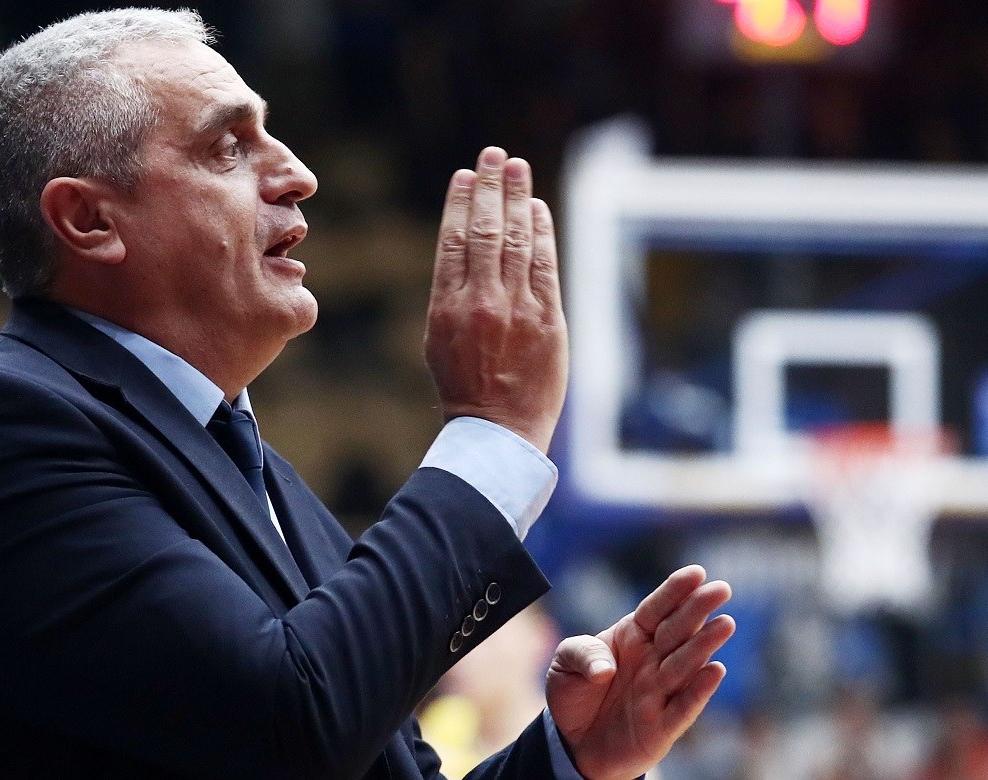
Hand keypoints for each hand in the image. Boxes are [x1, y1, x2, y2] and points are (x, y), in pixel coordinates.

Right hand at [424, 146, 568, 451]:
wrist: (497, 431)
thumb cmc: (466, 388)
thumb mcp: (441, 338)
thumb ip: (453, 294)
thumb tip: (465, 251)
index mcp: (446, 306)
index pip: (453, 240)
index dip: (460, 202)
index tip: (466, 175)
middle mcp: (480, 301)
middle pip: (485, 229)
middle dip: (490, 187)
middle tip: (494, 155)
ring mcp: (515, 308)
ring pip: (515, 240)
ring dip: (517, 198)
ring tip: (518, 167)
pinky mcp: (547, 319)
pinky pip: (544, 265)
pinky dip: (540, 233)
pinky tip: (537, 209)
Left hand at [545, 565, 735, 779]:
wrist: (574, 743)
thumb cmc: (575, 694)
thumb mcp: (564, 663)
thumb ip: (581, 654)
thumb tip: (603, 669)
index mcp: (633, 636)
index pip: (657, 609)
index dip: (675, 591)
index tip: (696, 573)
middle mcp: (653, 660)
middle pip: (678, 631)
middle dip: (699, 609)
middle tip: (722, 589)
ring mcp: (660, 691)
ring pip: (686, 664)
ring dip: (705, 644)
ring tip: (725, 623)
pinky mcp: (664, 725)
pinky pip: (684, 706)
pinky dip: (699, 690)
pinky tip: (715, 670)